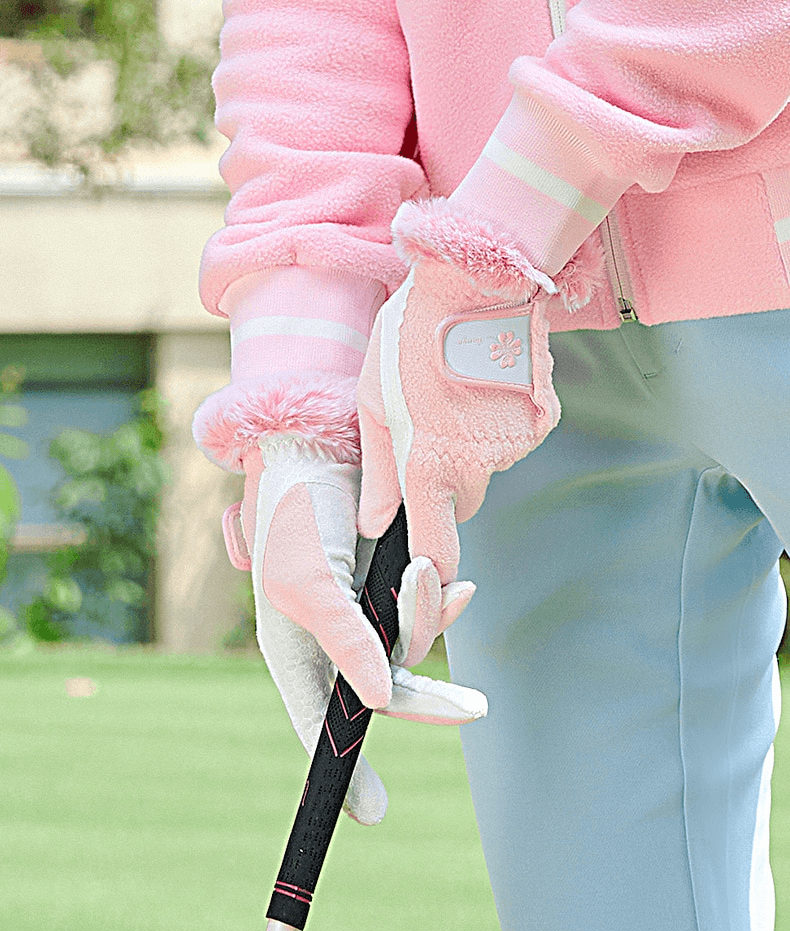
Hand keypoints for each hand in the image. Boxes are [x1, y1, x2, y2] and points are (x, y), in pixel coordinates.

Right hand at [222, 434, 485, 823]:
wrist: (320, 449)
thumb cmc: (296, 517)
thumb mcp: (311, 585)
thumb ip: (346, 644)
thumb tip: (377, 704)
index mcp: (296, 650)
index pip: (320, 723)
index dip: (343, 769)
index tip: (373, 814)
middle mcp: (333, 640)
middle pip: (383, 692)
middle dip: (428, 697)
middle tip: (471, 709)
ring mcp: (364, 613)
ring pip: (412, 646)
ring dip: (429, 615)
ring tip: (430, 572)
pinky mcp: (391, 584)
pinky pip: (426, 610)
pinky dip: (442, 599)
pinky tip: (458, 585)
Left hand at [357, 256, 560, 589]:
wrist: (478, 278)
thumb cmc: (409, 336)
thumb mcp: (373, 402)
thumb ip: (377, 473)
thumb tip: (374, 524)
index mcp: (429, 466)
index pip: (438, 548)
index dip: (434, 572)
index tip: (429, 576)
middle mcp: (478, 466)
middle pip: (462, 502)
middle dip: (445, 483)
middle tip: (427, 430)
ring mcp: (515, 445)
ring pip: (487, 468)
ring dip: (471, 447)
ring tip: (454, 392)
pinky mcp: (541, 421)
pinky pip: (513, 440)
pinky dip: (499, 424)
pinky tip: (484, 383)